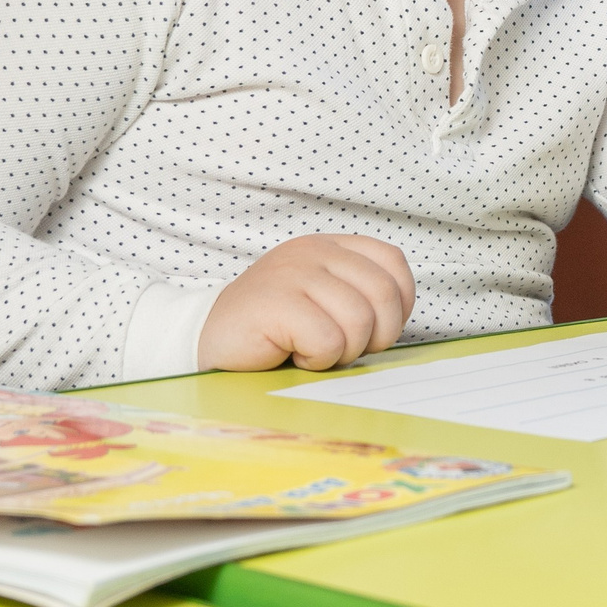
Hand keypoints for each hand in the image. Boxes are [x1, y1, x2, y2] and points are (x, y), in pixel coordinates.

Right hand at [197, 234, 415, 371]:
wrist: (206, 339)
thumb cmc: (273, 330)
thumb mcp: (322, 300)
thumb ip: (358, 297)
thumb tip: (398, 321)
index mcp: (331, 246)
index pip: (393, 262)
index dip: (400, 303)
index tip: (379, 330)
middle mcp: (315, 251)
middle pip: (384, 294)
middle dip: (377, 336)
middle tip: (344, 350)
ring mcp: (294, 273)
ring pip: (359, 320)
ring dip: (344, 351)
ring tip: (314, 351)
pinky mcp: (276, 302)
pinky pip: (328, 340)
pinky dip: (318, 359)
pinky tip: (293, 354)